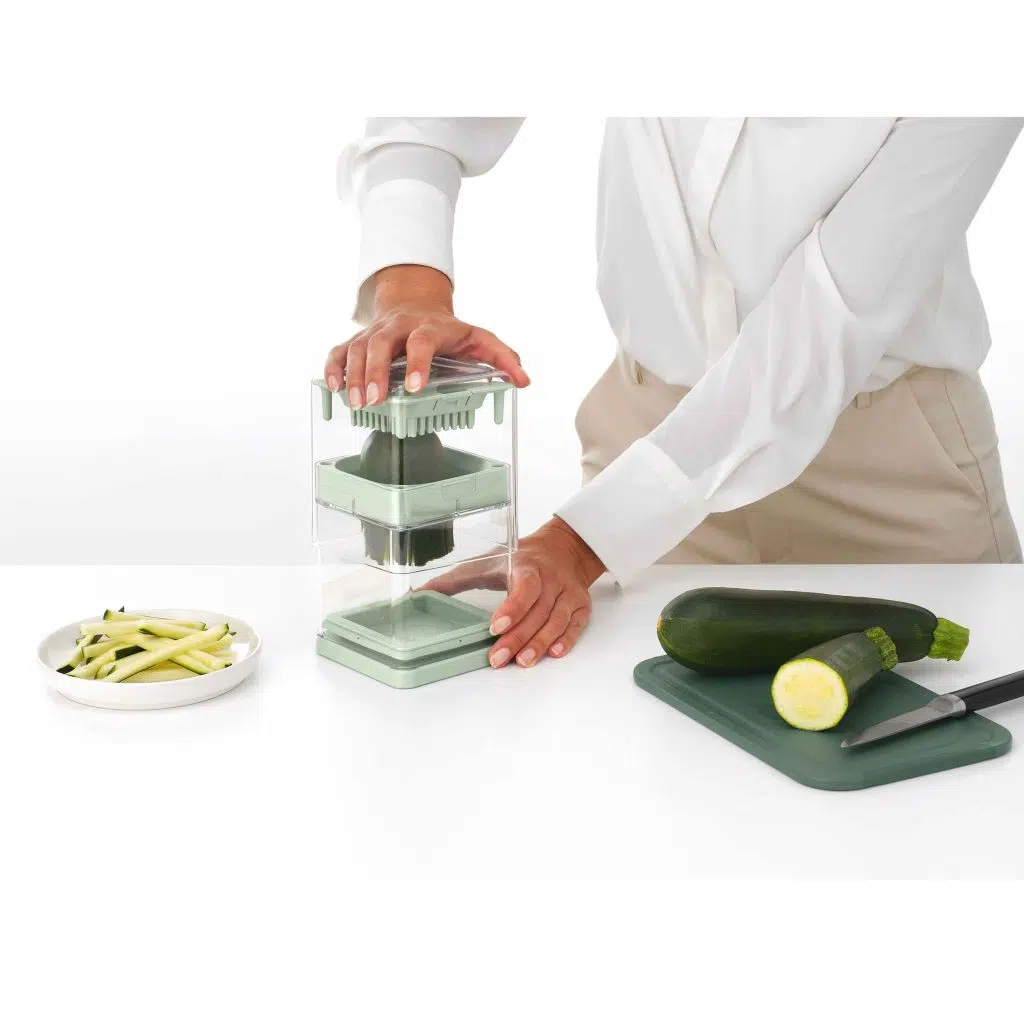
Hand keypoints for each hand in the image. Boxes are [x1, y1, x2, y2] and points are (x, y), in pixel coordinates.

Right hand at [324, 265, 529, 403]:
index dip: (417, 363)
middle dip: (376, 372)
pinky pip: (340, 349)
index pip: (422, 341)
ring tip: (356, 403)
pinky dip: (334, 367)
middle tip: (375, 400)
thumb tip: (524, 380)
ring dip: (353, 375)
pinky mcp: (358, 338)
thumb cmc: (450, 330)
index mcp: (430, 327)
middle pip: (381, 343)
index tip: (415, 388)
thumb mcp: (480, 339)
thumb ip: (503, 358)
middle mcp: (399, 326)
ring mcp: (376, 331)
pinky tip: (333, 388)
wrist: (417, 302)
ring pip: (358, 347)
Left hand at [425, 518, 605, 668]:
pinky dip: (567, 639)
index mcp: (527, 565)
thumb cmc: (520, 559)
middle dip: (517, 637)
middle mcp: (552, 578)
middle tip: (498, 659)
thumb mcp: (486, 562)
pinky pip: (577, 624)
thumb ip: (454, 580)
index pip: (524, 587)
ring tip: (523, 662)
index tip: (494, 627)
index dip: (512, 608)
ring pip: (557, 620)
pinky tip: (554, 653)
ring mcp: (568, 592)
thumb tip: (418, 594)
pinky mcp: (581, 605)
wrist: (563, 548)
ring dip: (540, 643)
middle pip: (537, 611)